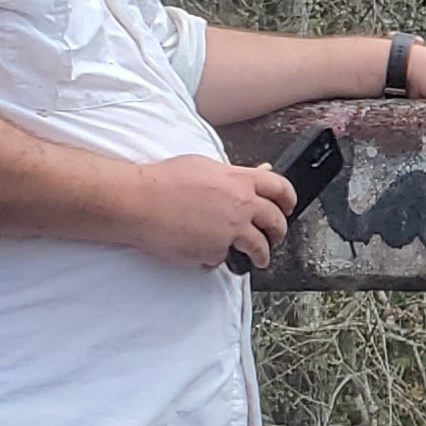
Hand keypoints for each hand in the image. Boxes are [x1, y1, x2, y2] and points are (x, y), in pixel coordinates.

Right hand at [121, 153, 296, 269]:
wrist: (136, 202)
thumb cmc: (161, 181)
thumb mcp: (204, 166)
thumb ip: (235, 173)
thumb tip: (259, 171)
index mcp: (240, 180)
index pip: (281, 188)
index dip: (289, 199)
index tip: (288, 207)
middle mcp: (241, 205)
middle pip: (276, 222)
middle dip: (278, 231)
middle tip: (273, 236)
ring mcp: (231, 230)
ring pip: (259, 247)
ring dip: (261, 255)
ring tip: (257, 258)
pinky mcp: (216, 250)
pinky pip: (224, 257)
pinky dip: (218, 257)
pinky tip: (206, 251)